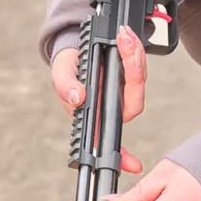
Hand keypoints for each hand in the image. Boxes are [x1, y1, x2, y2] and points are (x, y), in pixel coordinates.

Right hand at [51, 25, 148, 174]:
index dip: (124, 156)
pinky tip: (126, 35)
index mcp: (95, 114)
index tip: (133, 165)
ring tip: (122, 35)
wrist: (74, 44)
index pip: (110, 139)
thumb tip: (78, 99)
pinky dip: (134, 49)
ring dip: (134, 56)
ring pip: (139, 80)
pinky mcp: (131, 74)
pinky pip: (139, 65)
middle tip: (123, 44)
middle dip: (132, 71)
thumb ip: (65, 86)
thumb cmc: (67, 66)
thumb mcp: (61, 73)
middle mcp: (113, 105)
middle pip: (133, 101)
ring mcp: (124, 90)